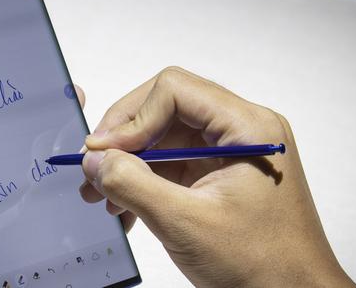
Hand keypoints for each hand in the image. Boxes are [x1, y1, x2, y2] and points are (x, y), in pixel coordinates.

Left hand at [0, 86, 85, 287]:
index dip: (0, 142)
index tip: (21, 109)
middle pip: (27, 191)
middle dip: (49, 156)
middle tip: (72, 120)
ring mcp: (30, 263)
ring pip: (58, 218)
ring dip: (79, 189)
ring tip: (100, 157)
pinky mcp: (58, 278)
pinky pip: (81, 253)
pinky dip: (98, 233)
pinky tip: (111, 209)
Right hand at [79, 67, 355, 287]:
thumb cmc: (261, 265)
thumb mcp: (185, 223)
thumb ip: (132, 184)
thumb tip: (93, 159)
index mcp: (248, 126)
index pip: (175, 90)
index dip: (131, 116)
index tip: (103, 149)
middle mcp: (242, 129)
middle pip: (167, 108)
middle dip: (125, 138)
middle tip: (94, 164)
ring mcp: (232, 151)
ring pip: (166, 137)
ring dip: (130, 162)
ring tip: (100, 193)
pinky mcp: (222, 173)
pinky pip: (174, 163)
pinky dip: (146, 180)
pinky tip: (123, 206)